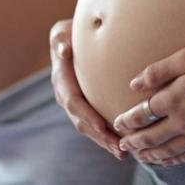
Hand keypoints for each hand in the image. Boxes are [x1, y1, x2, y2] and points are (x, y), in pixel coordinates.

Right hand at [49, 19, 123, 157]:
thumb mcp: (61, 32)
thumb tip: (64, 50)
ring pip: (89, 128)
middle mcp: (66, 96)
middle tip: (118, 147)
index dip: (87, 115)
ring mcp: (75, 103)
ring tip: (123, 152)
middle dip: (99, 136)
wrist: (69, 37)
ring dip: (105, 141)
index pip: (73, 102)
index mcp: (61, 80)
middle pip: (81, 122)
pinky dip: (107, 135)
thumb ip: (61, 39)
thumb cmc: (68, 32)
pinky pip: (95, 124)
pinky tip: (124, 144)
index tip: (102, 126)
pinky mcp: (86, 106)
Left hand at [112, 40, 184, 165]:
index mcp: (175, 98)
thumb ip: (160, 70)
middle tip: (123, 145)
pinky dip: (175, 160)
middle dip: (134, 141)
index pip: (142, 113)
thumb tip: (135, 83)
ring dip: (151, 154)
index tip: (118, 123)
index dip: (127, 119)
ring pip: (169, 150)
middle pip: (152, 136)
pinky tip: (169, 160)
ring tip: (141, 155)